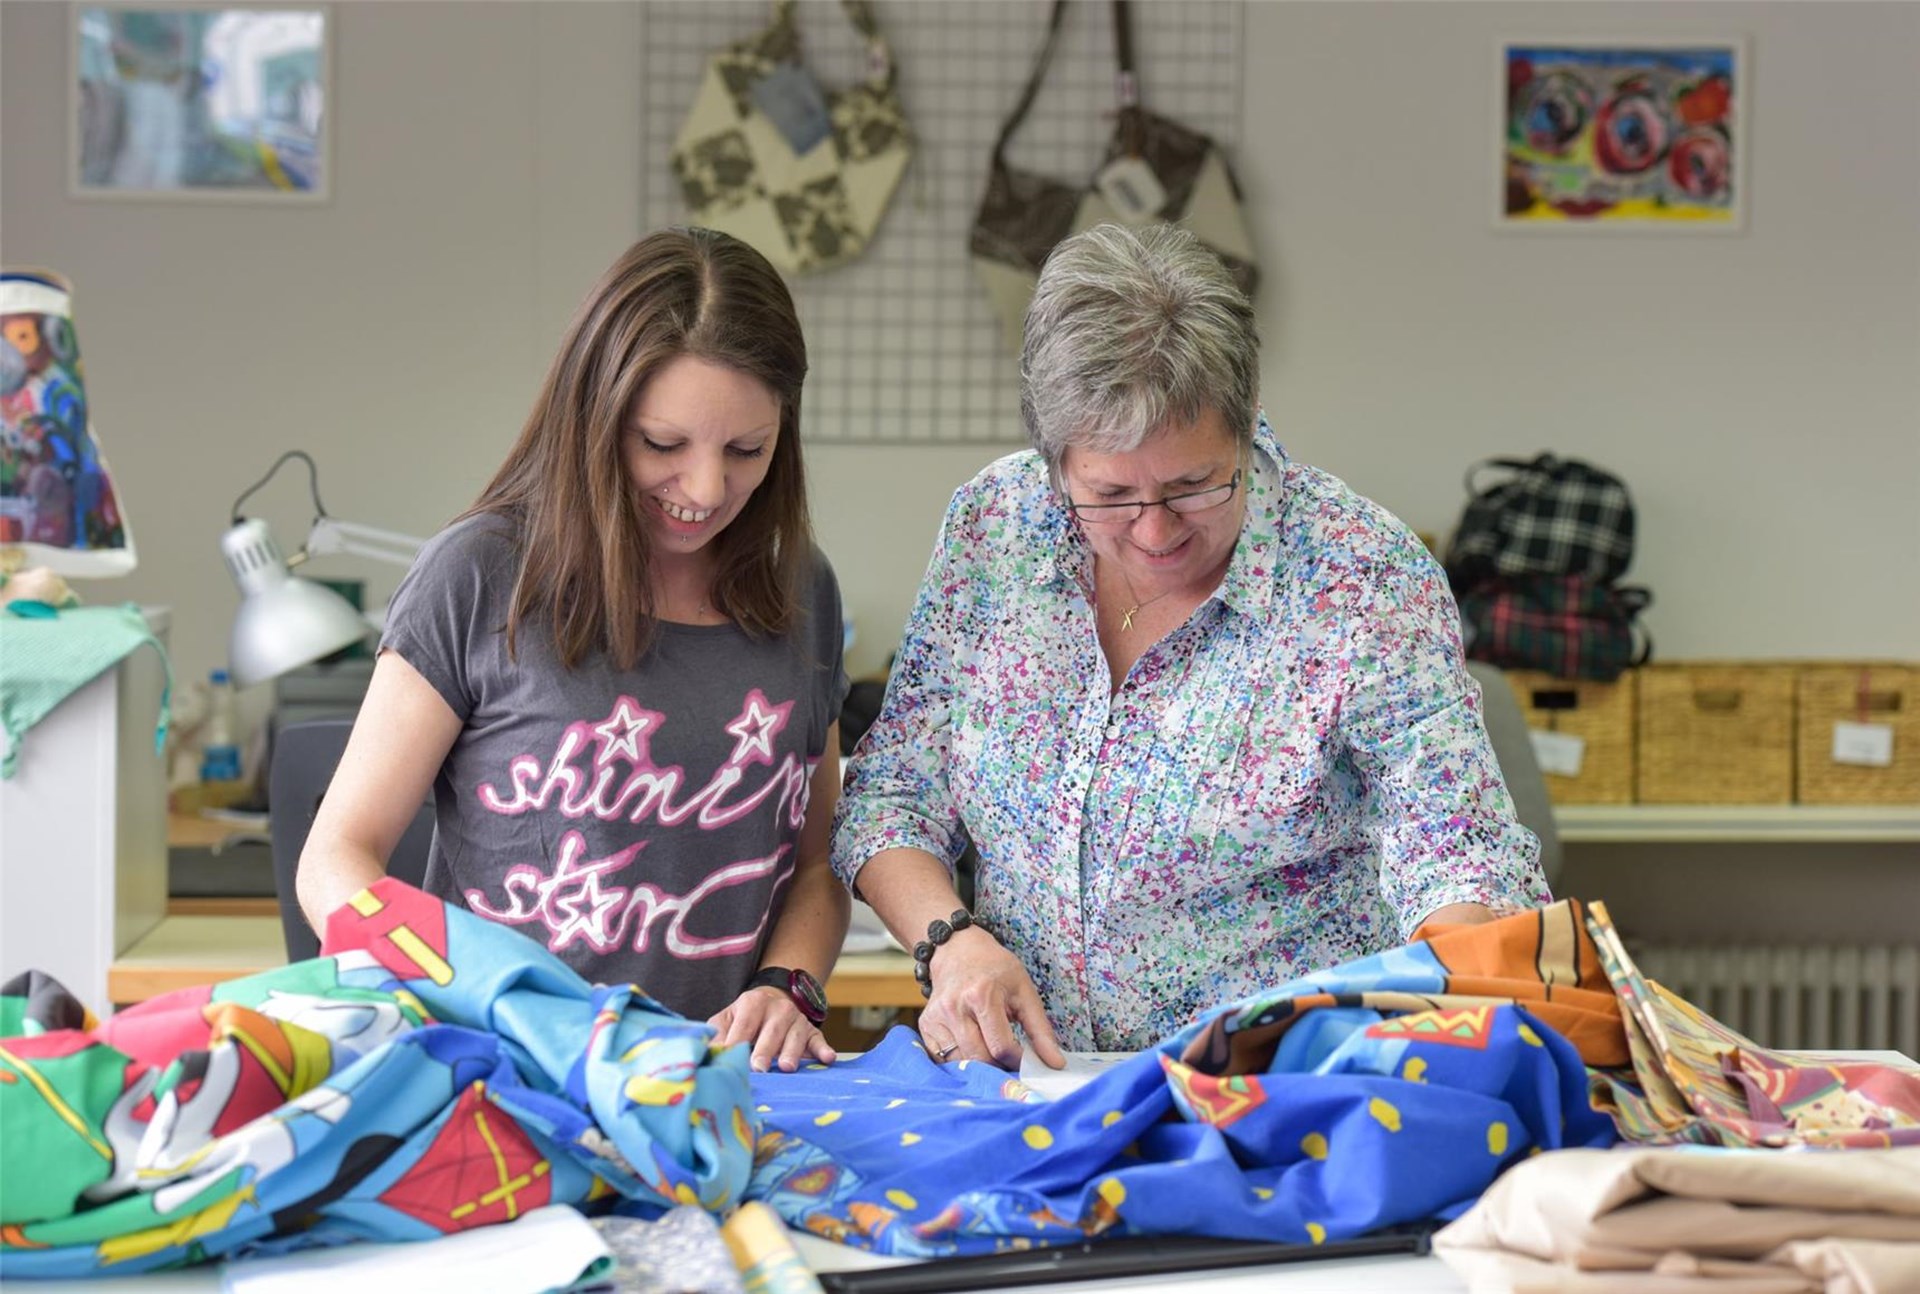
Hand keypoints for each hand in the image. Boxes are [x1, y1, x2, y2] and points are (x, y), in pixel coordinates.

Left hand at [708, 987, 835, 1072]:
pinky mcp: (811, 1031)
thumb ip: (718, 1035)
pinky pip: (818, 1039)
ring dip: (792, 1052)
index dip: (738, 1041)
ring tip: (787, 1067)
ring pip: (795, 1035)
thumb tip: (712, 1053)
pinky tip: (828, 1058)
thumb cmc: (744, 1018)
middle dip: (765, 1050)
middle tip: (759, 1069)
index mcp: (753, 1002)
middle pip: (772, 1030)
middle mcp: (778, 1008)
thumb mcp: (727, 1019)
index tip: (731, 1058)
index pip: (745, 1024)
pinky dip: (822, 1049)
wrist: (773, 1002)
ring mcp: (797, 1019)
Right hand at [916, 927, 1065, 1070]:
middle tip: (1010, 1058)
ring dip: (980, 1066)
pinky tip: (972, 1046)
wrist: (957, 950)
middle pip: (979, 1059)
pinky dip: (961, 1061)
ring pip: (961, 1063)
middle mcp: (954, 1007)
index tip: (1026, 1058)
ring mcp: (936, 1017)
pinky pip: (943, 1059)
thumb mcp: (1024, 991)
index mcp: (981, 995)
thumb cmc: (995, 969)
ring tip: (992, 1051)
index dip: (1018, 1060)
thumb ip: (1040, 1030)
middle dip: (999, 1066)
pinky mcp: (926, 1025)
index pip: (1001, 1047)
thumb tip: (1055, 1064)